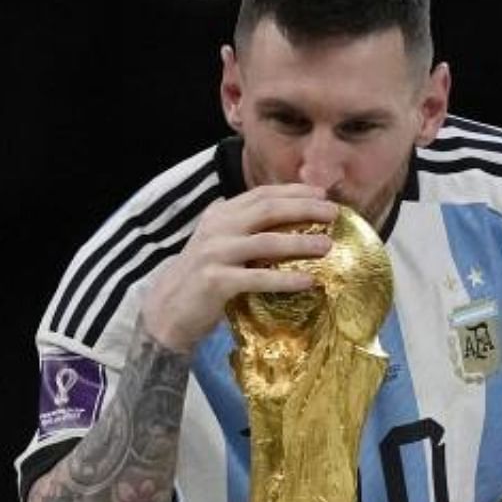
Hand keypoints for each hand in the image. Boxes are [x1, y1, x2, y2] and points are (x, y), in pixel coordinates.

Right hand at [141, 184, 336, 352]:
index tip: (322, 195)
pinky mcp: (216, 281)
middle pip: (268, 211)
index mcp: (220, 214)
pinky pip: (258, 278)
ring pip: (266, 242)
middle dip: (304, 209)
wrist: (167, 309)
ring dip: (301, 242)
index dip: (293, 192)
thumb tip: (286, 216)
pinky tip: (309, 281)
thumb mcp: (220, 244)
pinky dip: (285, 279)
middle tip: (334, 213)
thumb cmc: (202, 277)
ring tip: (327, 246)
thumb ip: (244, 228)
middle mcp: (218, 228)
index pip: (261, 195)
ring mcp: (215, 253)